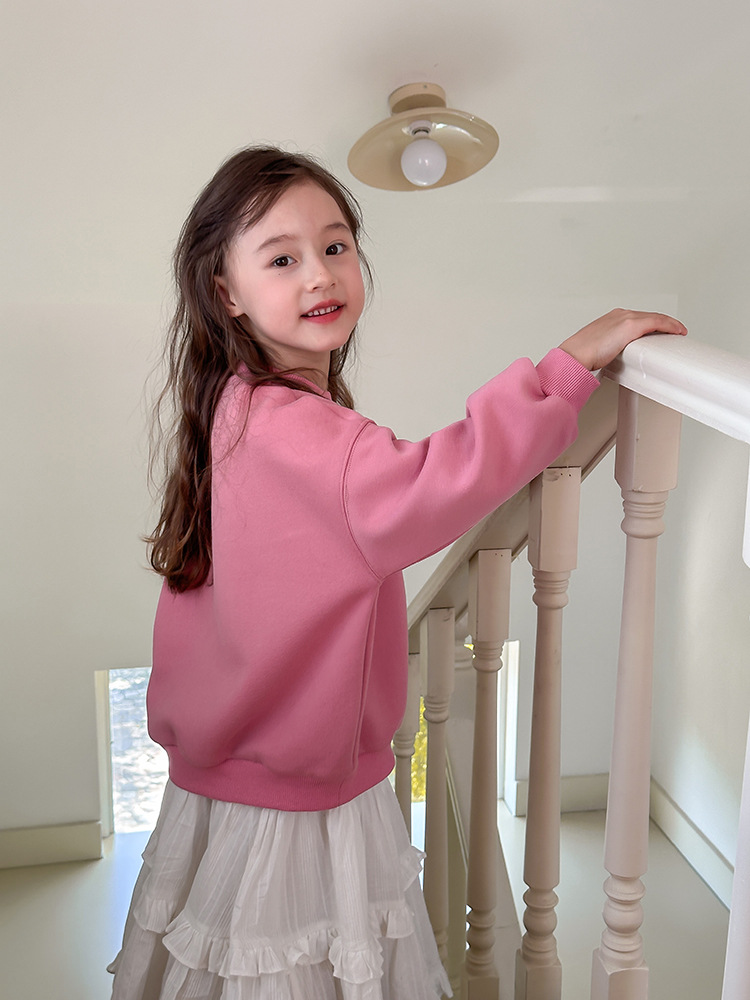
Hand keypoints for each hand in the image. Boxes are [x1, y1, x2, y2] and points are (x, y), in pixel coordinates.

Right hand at [558, 309, 687, 370]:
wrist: (574, 355)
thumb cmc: (581, 355)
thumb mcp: (599, 347)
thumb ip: (611, 346)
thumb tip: (616, 357)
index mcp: (611, 318)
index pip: (638, 317)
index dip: (652, 324)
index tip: (659, 331)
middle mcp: (619, 314)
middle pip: (649, 316)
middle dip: (664, 324)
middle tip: (674, 332)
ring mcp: (626, 318)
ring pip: (656, 318)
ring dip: (669, 324)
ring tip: (678, 332)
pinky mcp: (631, 326)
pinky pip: (658, 322)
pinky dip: (670, 325)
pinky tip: (678, 331)